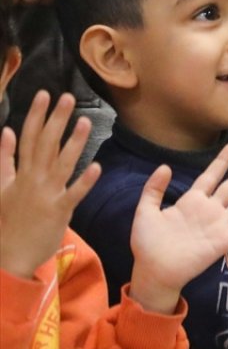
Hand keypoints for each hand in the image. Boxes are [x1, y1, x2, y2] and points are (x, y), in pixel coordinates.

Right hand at [0, 92, 99, 278]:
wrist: (9, 254)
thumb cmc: (7, 220)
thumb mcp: (1, 185)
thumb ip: (5, 158)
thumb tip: (6, 131)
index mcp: (20, 172)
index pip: (28, 137)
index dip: (36, 115)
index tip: (45, 94)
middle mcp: (33, 179)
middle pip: (46, 144)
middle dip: (56, 120)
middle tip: (69, 98)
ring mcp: (46, 194)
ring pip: (61, 163)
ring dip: (73, 143)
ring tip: (85, 121)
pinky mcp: (59, 211)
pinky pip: (74, 194)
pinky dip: (84, 181)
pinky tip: (97, 167)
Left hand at [129, 145, 227, 313]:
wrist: (153, 270)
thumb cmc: (147, 243)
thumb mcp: (145, 211)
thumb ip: (154, 189)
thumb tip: (166, 166)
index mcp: (192, 202)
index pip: (211, 176)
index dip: (221, 161)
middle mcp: (210, 211)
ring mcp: (220, 227)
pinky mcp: (225, 243)